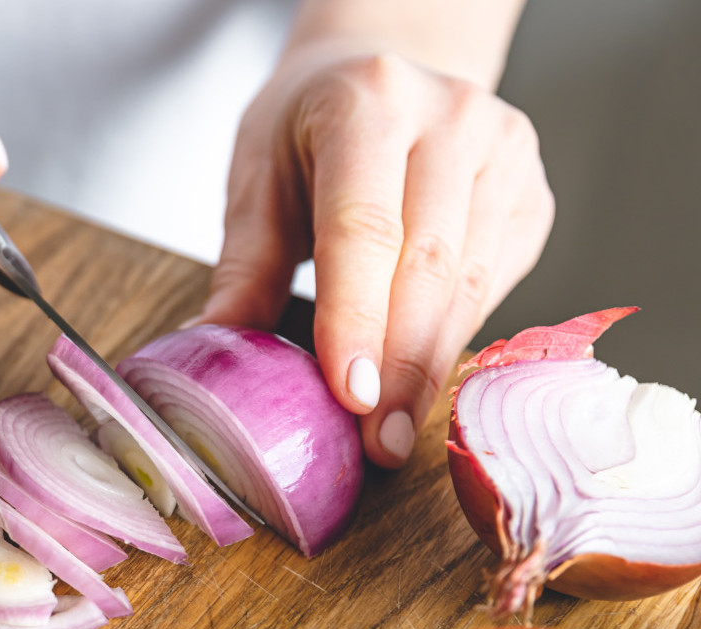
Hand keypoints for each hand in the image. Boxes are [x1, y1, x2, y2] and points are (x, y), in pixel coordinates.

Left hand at [201, 47, 553, 466]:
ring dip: (432, 368)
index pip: (364, 228)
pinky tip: (423, 379)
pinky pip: (495, 284)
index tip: (350, 397)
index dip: (357, 319)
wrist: (384, 71)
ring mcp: (504, 154)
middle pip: (430, 265)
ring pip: (471, 283)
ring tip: (396, 431)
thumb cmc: (310, 127)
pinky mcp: (530, 195)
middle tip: (378, 442)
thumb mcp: (258, 177)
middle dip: (402, 366)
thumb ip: (244, 265)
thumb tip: (212, 349)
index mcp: (368, 103)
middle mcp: (451, 119)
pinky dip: (455, 339)